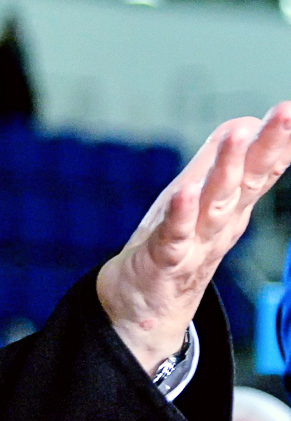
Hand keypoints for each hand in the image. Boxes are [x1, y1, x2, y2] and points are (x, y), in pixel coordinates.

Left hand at [97, 103, 290, 373]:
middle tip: (287, 113)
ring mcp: (194, 241)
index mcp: (230, 205)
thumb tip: (245, 122)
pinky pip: (174, 235)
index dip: (278, 139)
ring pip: (215, 202)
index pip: (261, 168)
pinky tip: (184, 193)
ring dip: (227, 169)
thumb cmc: (176, 244)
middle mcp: (219, 220)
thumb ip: (224, 164)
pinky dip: (179, 214)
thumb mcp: (203, 199)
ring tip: (240, 136)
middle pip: (248, 180)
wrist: (144, 307)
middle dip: (268, 146)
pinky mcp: (164, 259)